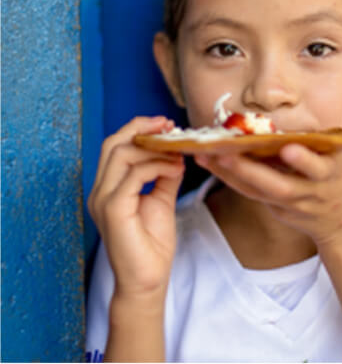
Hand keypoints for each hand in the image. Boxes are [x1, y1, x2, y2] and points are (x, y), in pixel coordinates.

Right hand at [88, 116, 184, 300]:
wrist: (148, 280)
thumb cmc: (152, 244)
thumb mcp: (161, 199)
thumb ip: (164, 175)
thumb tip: (174, 153)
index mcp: (108, 187)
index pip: (114, 146)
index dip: (137, 128)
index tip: (164, 123)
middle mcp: (100, 191)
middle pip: (112, 143)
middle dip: (141, 128)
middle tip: (169, 125)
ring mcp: (103, 200)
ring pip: (120, 155)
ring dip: (154, 149)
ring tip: (177, 153)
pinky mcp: (113, 210)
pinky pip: (133, 176)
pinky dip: (157, 166)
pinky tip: (175, 169)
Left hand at [194, 113, 341, 246]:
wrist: (341, 223)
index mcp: (328, 176)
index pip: (317, 169)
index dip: (303, 161)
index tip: (287, 148)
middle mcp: (306, 192)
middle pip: (277, 186)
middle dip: (251, 172)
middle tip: (226, 153)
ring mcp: (288, 203)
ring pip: (256, 191)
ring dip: (229, 173)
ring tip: (205, 154)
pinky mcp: (273, 207)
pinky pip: (248, 193)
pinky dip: (228, 178)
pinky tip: (208, 162)